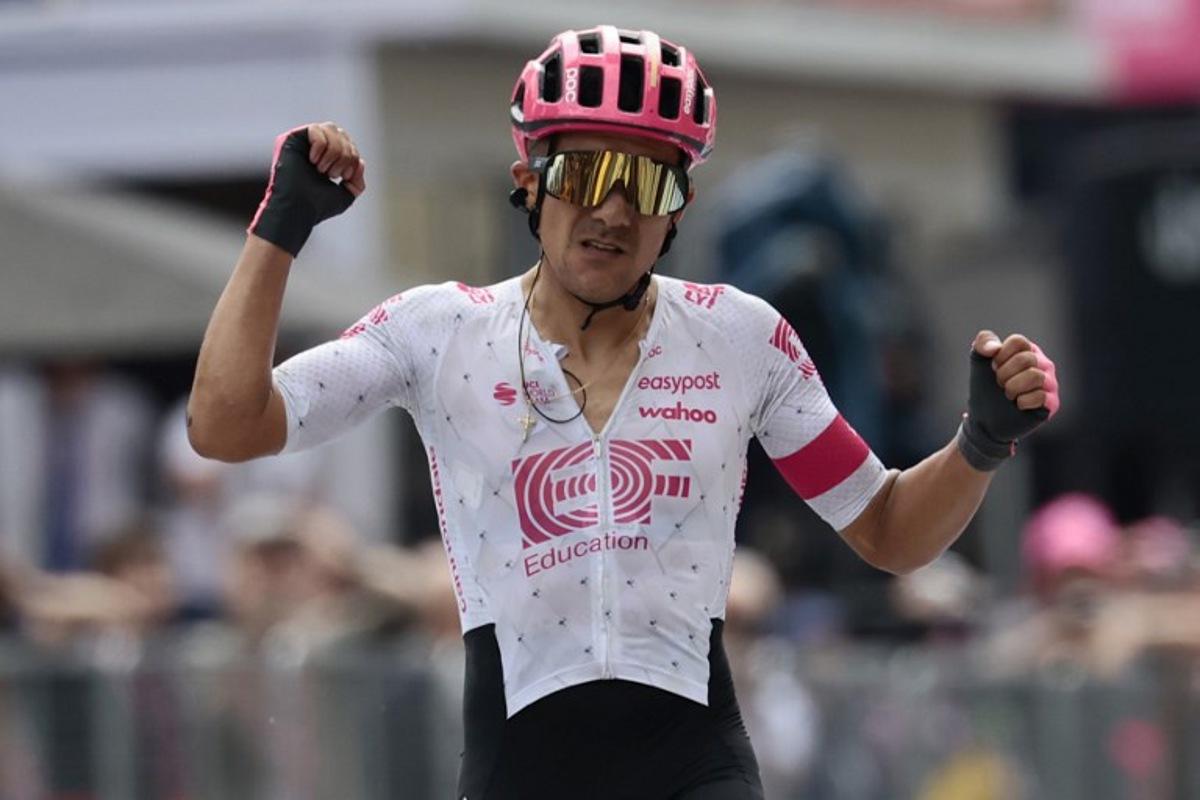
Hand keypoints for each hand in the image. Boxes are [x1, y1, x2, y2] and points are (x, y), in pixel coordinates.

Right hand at [247, 121, 367, 256]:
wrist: (299, 209)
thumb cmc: (318, 206)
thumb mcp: (345, 194)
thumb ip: (357, 181)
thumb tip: (359, 162)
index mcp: (326, 158)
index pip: (348, 143)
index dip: (353, 157)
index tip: (345, 176)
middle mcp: (314, 147)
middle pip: (341, 133)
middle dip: (345, 154)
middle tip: (333, 174)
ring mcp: (302, 142)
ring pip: (330, 128)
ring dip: (334, 151)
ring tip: (322, 170)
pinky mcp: (291, 139)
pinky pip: (315, 129)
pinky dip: (320, 146)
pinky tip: (312, 162)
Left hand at [957, 330, 1059, 470]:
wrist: (985, 419)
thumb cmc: (985, 387)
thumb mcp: (979, 361)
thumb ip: (983, 343)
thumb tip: (994, 347)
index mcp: (1028, 350)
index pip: (1019, 341)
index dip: (1000, 356)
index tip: (993, 368)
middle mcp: (1043, 364)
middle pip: (1027, 359)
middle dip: (1004, 374)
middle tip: (999, 384)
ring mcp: (1050, 383)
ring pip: (1036, 376)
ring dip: (1013, 387)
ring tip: (1008, 395)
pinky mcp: (1052, 403)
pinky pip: (1041, 396)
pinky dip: (1022, 401)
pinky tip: (1018, 405)